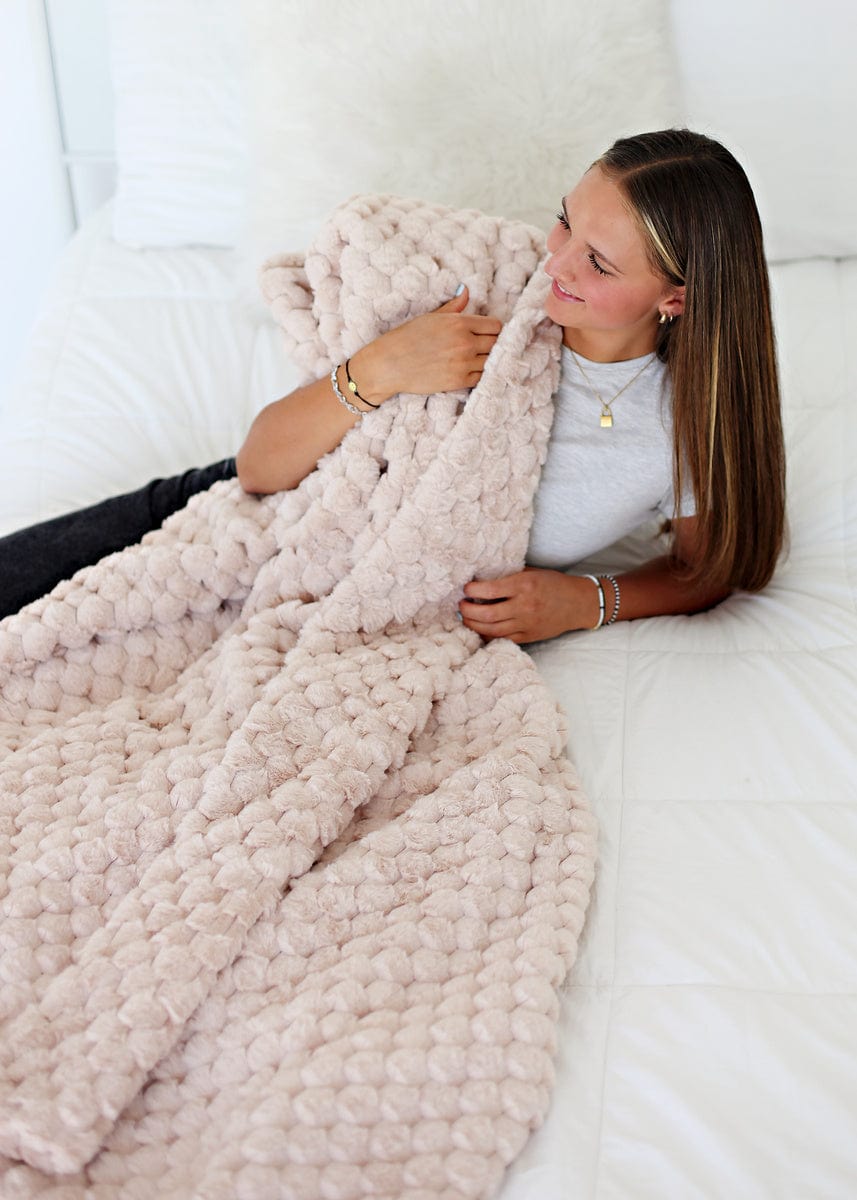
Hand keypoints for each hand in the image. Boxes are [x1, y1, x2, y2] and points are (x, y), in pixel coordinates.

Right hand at [348, 286, 502, 403]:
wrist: (389, 364)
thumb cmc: (407, 338)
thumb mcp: (431, 317)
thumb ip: (453, 307)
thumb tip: (466, 291)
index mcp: (459, 323)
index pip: (495, 326)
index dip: (493, 329)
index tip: (488, 333)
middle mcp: (465, 342)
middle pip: (497, 343)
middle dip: (493, 344)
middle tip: (485, 347)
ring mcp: (463, 363)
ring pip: (491, 361)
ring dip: (487, 360)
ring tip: (477, 359)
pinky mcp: (458, 381)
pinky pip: (481, 378)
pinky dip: (479, 374)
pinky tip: (470, 370)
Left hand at [459, 568, 599, 643]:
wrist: (578, 604)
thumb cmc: (554, 584)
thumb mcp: (533, 573)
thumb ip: (510, 576)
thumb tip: (483, 578)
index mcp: (524, 586)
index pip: (490, 590)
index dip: (473, 590)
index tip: (466, 588)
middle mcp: (524, 606)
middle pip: (487, 614)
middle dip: (468, 610)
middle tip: (461, 605)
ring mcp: (526, 624)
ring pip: (492, 630)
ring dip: (473, 624)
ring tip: (466, 617)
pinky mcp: (528, 636)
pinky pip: (502, 639)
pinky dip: (487, 635)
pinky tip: (479, 629)